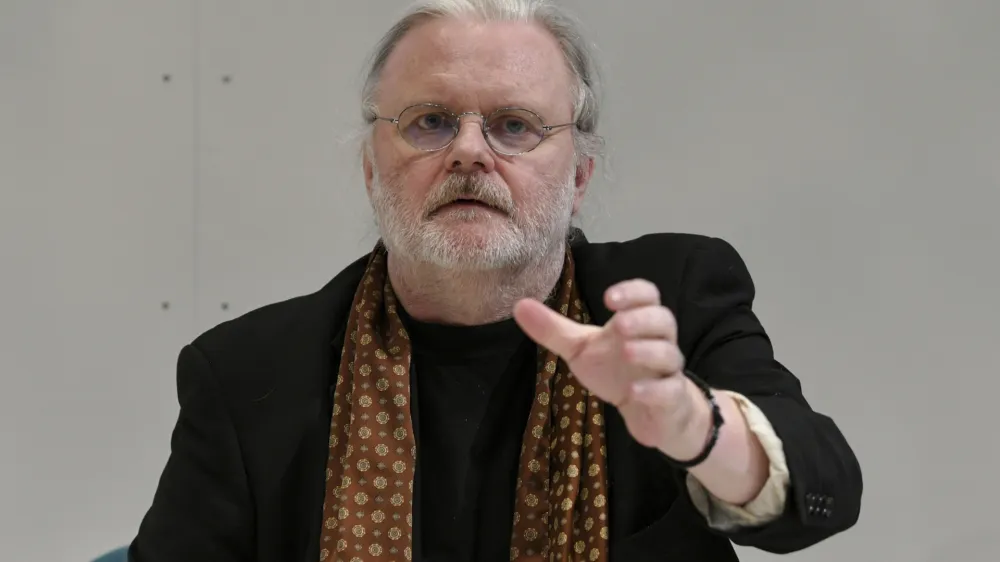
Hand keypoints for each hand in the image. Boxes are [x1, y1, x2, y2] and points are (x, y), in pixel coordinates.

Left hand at [513, 279, 711, 459]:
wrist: (649, 411)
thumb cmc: (615, 370)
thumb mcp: (581, 348)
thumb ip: (553, 329)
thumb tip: (518, 304)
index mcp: (636, 323)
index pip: (646, 296)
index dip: (632, 292)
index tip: (609, 298)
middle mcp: (656, 341)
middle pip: (664, 320)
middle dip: (643, 319)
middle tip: (619, 324)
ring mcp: (666, 370)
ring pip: (670, 353)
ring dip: (649, 351)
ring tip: (626, 351)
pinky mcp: (671, 399)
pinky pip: (670, 391)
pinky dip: (654, 390)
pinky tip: (633, 392)